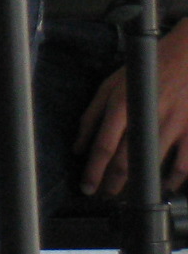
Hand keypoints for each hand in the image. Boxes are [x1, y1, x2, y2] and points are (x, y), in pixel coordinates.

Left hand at [78, 21, 187, 194]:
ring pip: (153, 166)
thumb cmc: (142, 72)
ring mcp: (172, 126)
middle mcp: (145, 118)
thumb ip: (92, 115)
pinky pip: (184, 165)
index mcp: (121, 105)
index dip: (93, 170)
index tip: (86, 186)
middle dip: (113, 183)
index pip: (104, 145)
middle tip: (104, 196)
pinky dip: (175, 180)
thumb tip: (77, 146)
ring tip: (128, 196)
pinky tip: (165, 187)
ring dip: (140, 185)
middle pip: (127, 161)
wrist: (184, 57)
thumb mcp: (110, 85)